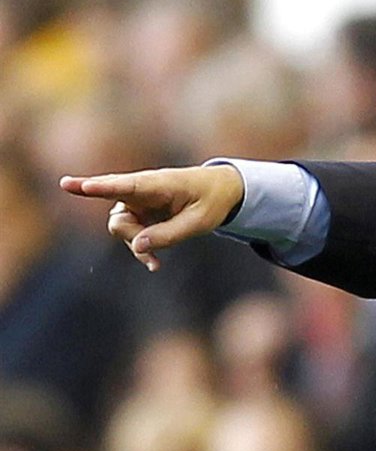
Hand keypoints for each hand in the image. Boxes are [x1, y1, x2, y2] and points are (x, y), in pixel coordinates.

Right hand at [59, 165, 244, 271]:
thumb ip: (169, 234)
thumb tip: (138, 246)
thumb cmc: (211, 201)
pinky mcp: (140, 213)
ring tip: (155, 263)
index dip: (100, 187)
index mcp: (158, 185)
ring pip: (121, 228)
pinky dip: (140, 249)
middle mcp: (141, 191)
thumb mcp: (200, 222)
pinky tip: (155, 265)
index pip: (125, 186)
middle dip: (129, 237)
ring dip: (135, 245)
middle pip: (118, 217)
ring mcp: (138, 202)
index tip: (78, 186)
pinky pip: (131, 234)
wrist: (221, 191)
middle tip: (150, 258)